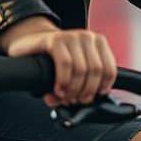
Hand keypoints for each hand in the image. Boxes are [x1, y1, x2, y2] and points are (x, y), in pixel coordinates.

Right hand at [0, 17, 117, 106]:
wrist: (31, 43)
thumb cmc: (53, 59)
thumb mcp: (70, 73)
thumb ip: (73, 89)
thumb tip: (65, 104)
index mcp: (97, 43)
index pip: (110, 68)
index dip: (102, 87)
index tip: (93, 97)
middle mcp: (87, 37)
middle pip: (96, 70)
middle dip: (86, 91)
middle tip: (75, 100)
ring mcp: (71, 36)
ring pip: (81, 69)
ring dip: (73, 89)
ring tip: (65, 97)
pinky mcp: (55, 39)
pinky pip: (65, 64)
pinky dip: (63, 81)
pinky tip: (58, 90)